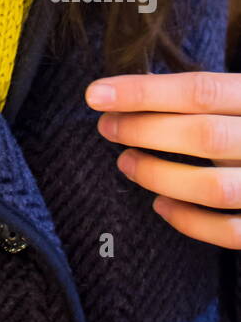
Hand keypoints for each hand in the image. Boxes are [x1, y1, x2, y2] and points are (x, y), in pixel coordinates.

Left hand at [85, 72, 240, 249]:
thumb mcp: (240, 96)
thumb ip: (205, 94)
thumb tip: (132, 91)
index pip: (199, 89)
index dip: (143, 92)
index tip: (95, 94)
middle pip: (204, 135)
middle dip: (145, 131)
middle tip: (107, 127)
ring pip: (215, 187)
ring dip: (160, 175)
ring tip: (126, 162)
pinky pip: (231, 231)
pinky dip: (190, 221)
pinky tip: (160, 204)